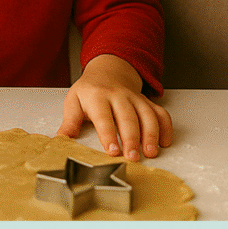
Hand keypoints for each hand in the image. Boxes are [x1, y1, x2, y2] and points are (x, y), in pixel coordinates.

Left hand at [57, 54, 171, 161]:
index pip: (104, 116)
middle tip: (132, 157)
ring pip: (147, 114)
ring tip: (150, 153)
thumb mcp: (74, 101)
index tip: (112, 150)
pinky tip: (165, 142)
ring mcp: (135, 98)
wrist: (108, 71)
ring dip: (151, 134)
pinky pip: (160, 112)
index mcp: (98, 97)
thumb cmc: (90, 91)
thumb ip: (70, 121)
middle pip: (128, 117)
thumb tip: (62, 138)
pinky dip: (165, 127)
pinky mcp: (147, 102)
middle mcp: (119, 96)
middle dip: (132, 138)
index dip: (108, 133)